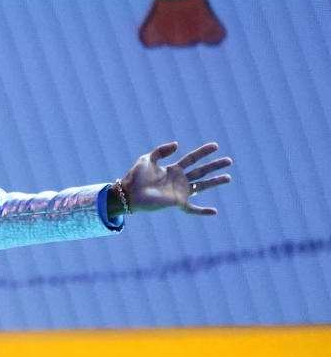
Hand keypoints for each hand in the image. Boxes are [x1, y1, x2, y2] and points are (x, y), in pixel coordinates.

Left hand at [111, 142, 231, 216]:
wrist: (128, 194)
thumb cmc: (135, 177)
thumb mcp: (147, 159)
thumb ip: (162, 150)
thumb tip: (178, 144)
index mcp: (172, 169)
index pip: (192, 158)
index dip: (203, 152)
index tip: (215, 146)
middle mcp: (179, 180)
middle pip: (201, 171)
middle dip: (215, 166)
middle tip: (229, 161)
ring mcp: (179, 192)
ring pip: (202, 186)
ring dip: (215, 182)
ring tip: (228, 177)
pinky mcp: (177, 203)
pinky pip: (192, 209)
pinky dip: (203, 211)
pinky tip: (214, 212)